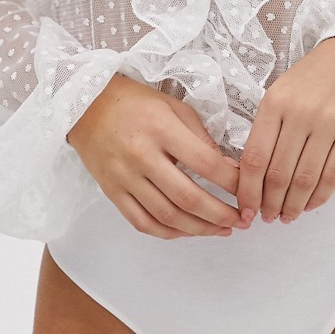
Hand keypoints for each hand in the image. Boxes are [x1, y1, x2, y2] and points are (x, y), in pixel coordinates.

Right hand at [66, 72, 247, 240]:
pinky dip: (168, 233)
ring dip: (200, 229)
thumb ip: (201, 137)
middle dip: (221, 214)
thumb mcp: (173, 107)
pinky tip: (188, 231)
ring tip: (222, 229)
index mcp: (161, 129)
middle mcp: (142, 156)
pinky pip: (143, 222)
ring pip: (167, 216)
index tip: (247, 190)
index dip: (231, 181)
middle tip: (241, 220)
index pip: (205, 163)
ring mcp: (125, 177)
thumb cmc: (135, 102)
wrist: (86, 105)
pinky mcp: (112, 192)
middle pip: (188, 197)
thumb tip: (231, 167)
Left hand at [235, 37, 334, 224]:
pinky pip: (332, 176)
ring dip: (293, 206)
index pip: (254, 157)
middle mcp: (300, 114)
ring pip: (305, 180)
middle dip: (269, 203)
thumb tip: (251, 174)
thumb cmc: (311, 77)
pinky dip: (319, 198)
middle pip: (279, 174)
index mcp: (274, 103)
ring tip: (286, 216)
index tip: (245, 209)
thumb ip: (266, 128)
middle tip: (266, 218)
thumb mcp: (280, 92)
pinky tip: (310, 205)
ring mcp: (328, 125)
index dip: (247, 191)